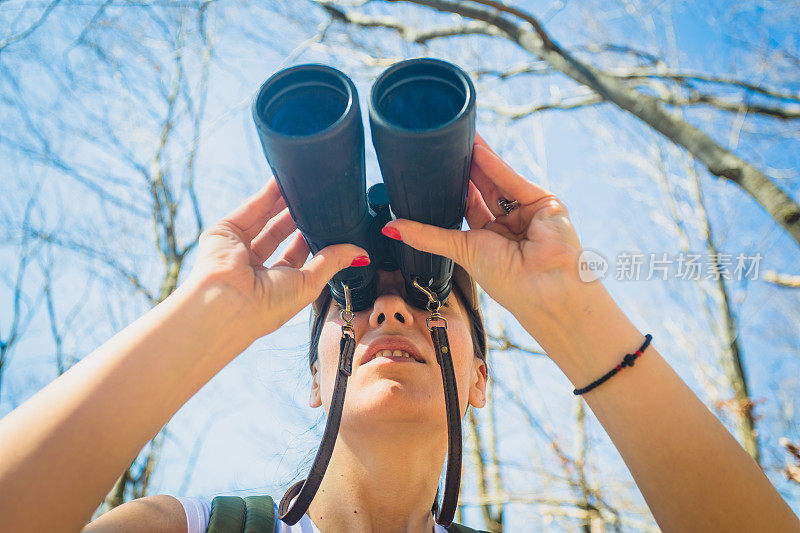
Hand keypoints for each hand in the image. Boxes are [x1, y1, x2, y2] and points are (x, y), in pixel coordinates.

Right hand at [186, 179, 368, 338]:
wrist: (228, 303)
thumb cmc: (266, 306)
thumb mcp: (309, 284)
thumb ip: (332, 262)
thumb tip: (360, 253)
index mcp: (275, 285)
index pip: (297, 255)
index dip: (312, 238)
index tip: (330, 222)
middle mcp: (255, 267)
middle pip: (281, 233)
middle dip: (300, 216)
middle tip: (320, 200)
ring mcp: (239, 247)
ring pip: (267, 218)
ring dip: (286, 202)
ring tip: (307, 187)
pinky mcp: (226, 230)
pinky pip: (252, 207)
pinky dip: (269, 193)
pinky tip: (285, 181)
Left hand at [381, 133, 583, 327]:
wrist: (546, 289)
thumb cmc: (509, 281)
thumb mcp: (460, 251)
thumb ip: (426, 236)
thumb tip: (390, 230)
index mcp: (491, 241)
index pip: (469, 207)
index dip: (454, 189)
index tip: (435, 172)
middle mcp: (511, 226)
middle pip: (484, 190)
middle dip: (465, 170)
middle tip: (444, 149)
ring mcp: (529, 213)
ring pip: (498, 181)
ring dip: (479, 161)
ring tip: (458, 140)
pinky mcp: (545, 203)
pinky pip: (514, 181)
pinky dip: (496, 166)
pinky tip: (479, 151)